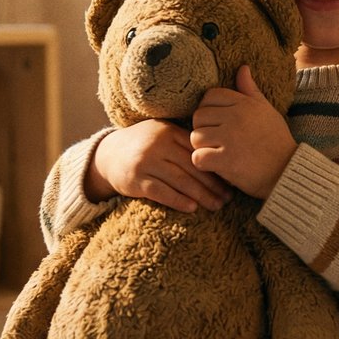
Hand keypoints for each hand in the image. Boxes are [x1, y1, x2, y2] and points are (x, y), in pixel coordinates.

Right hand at [87, 119, 230, 212]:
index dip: (215, 166)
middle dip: (212, 184)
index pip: (197, 150)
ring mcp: (145, 162)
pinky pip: (161, 192)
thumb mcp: (162, 135)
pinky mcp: (135, 180)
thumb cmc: (144, 146)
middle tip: (228, 198)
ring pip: (179, 180)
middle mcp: (157, 144)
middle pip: (191, 166)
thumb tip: (220, 155)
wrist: (108, 155)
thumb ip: (184, 141)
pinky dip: (178, 200)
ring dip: (200, 195)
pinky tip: (192, 208)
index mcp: (168, 131)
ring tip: (216, 205)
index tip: (230, 180)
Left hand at [191, 66, 296, 198]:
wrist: (288, 171)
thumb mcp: (267, 110)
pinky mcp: (226, 160)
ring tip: (216, 153)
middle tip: (215, 140)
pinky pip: (198, 157)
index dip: (209, 110)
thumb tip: (242, 67)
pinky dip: (203, 164)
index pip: (210, 96)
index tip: (217, 123)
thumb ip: (250, 90)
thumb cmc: (277, 140)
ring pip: (195, 137)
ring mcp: (230, 139)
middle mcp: (236, 117)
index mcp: (244, 104)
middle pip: (198, 116)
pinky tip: (216, 166)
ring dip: (202, 147)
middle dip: (203, 129)